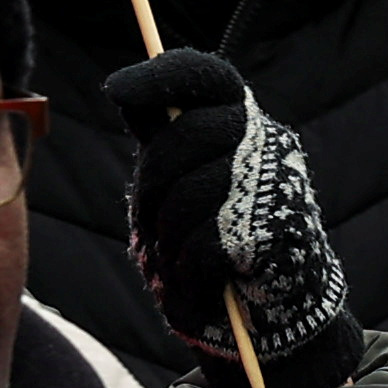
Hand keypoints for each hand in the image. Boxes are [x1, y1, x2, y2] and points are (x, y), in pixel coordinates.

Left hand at [113, 49, 362, 387]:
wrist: (268, 311)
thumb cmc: (213, 240)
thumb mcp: (183, 180)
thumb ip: (163, 139)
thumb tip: (122, 88)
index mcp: (241, 122)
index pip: (207, 77)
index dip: (162, 77)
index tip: (116, 89)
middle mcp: (263, 143)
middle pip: (184, 136)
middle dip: (152, 184)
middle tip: (151, 221)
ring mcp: (270, 186)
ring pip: (188, 195)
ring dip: (168, 236)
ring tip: (180, 256)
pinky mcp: (270, 235)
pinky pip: (203, 245)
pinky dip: (189, 271)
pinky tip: (202, 280)